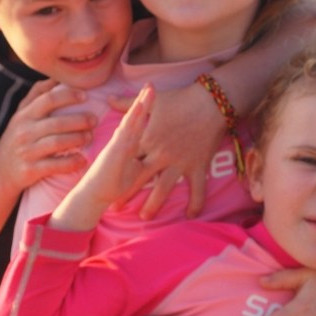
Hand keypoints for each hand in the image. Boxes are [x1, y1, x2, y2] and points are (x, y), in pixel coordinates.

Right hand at [0, 79, 96, 190]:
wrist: (1, 171)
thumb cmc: (18, 137)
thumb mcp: (21, 115)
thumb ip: (37, 95)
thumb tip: (56, 77)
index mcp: (25, 115)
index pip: (48, 100)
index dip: (68, 96)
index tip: (85, 96)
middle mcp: (24, 132)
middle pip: (56, 122)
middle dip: (79, 120)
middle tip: (94, 120)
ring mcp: (27, 151)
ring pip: (56, 143)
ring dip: (77, 139)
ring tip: (90, 137)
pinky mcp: (31, 170)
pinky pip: (54, 166)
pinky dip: (71, 163)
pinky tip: (83, 160)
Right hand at [51, 85, 154, 230]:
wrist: (95, 195)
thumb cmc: (112, 184)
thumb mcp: (134, 170)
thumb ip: (142, 160)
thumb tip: (154, 158)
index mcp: (129, 143)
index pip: (139, 122)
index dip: (146, 108)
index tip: (154, 93)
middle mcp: (123, 140)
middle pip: (136, 117)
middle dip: (144, 100)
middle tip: (152, 84)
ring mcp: (119, 144)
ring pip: (131, 121)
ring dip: (140, 106)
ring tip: (148, 91)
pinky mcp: (115, 151)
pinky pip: (126, 133)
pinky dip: (132, 121)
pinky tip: (139, 111)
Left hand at [108, 81, 225, 219]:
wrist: (210, 102)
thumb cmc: (180, 99)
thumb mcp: (153, 100)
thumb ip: (128, 103)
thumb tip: (109, 99)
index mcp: (148, 139)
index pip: (127, 159)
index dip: (115, 171)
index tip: (105, 182)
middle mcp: (161, 155)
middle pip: (140, 178)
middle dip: (127, 194)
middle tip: (116, 208)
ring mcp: (180, 162)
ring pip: (163, 189)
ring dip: (154, 204)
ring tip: (145, 217)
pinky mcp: (198, 166)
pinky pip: (197, 189)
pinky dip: (195, 203)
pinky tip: (191, 216)